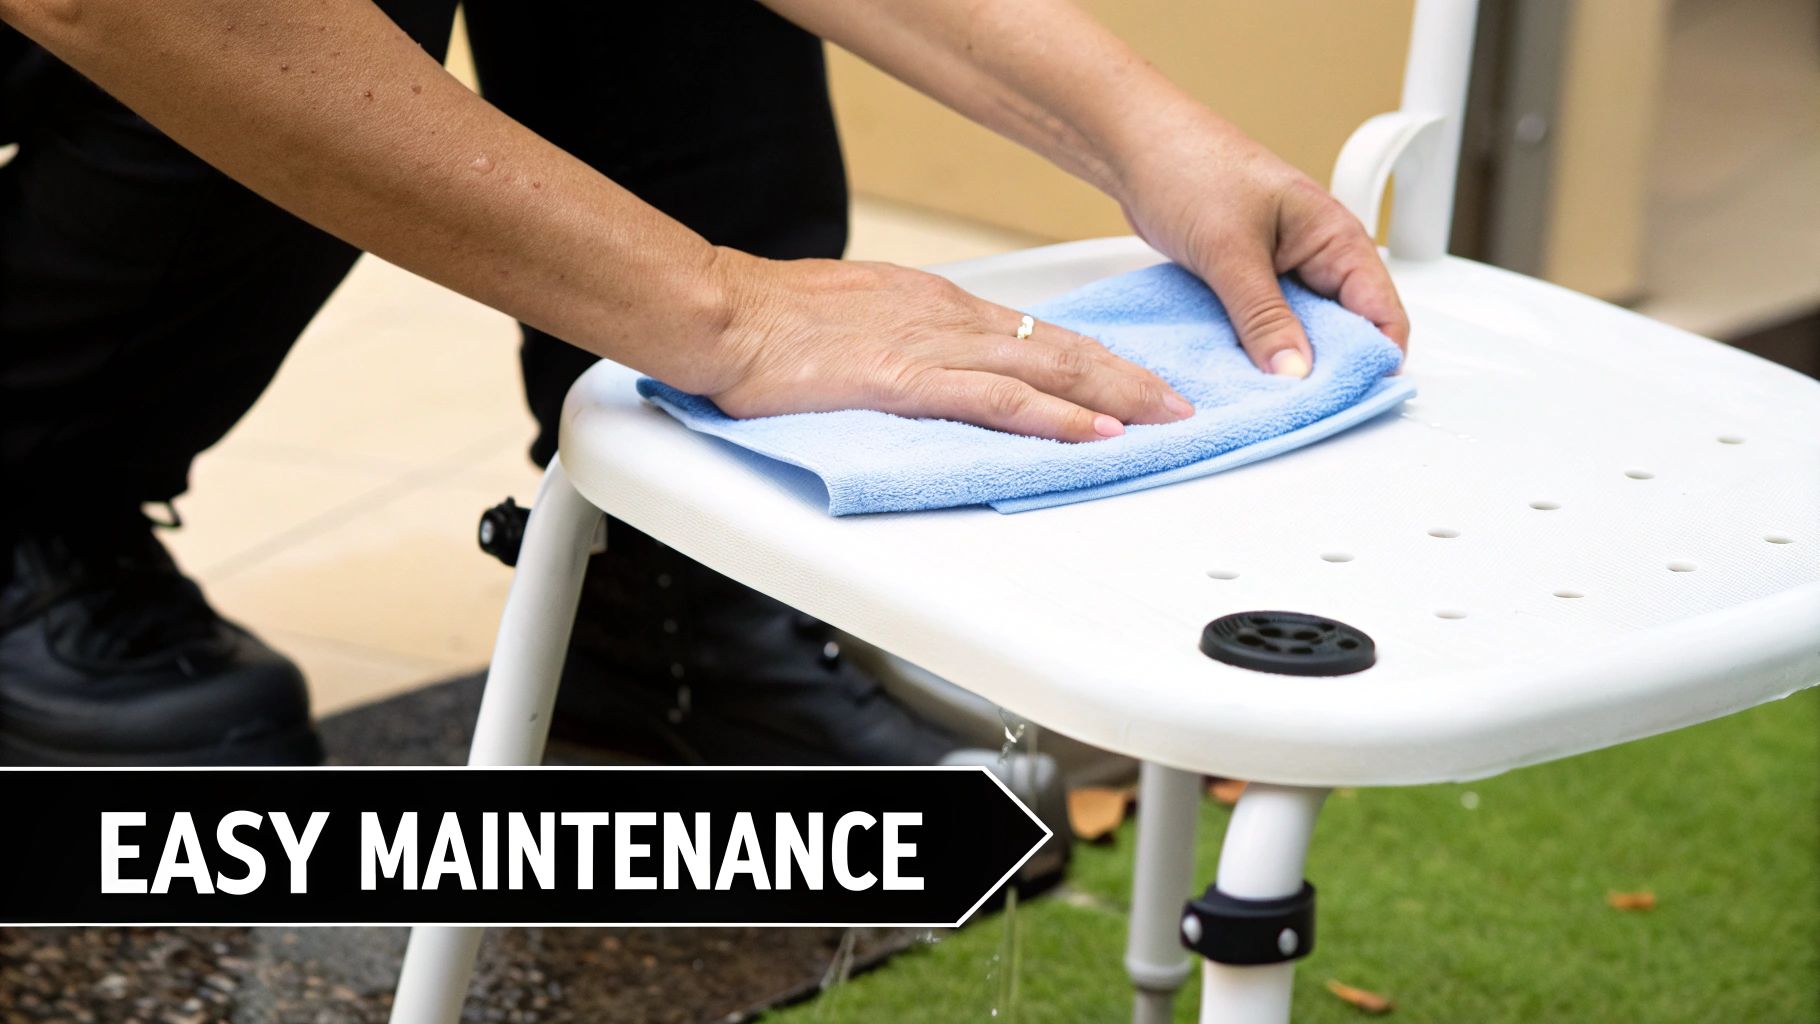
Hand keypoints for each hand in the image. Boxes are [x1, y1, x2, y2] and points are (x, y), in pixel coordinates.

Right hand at [694, 251, 1193, 441]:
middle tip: (1179, 404)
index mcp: (936, 306)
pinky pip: (997, 400)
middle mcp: (948, 319)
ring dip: (1111, 396)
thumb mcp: (857, 320)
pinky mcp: (908, 381)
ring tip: (1162, 419)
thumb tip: (932, 372)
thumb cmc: (773, 320)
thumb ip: (904, 346)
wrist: (724, 313)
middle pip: (1058, 347)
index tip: (1134, 382)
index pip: (1034, 334)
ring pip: (1045, 369)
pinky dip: (1053, 416)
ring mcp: (933, 347)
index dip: (1092, 361)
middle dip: (1126, 377)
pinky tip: (1091, 432)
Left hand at [1116, 116, 1409, 376]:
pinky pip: (1265, 326)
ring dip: (1287, 363)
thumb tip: (1296, 371)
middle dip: (1328, 371)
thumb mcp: (1231, 251)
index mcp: (1336, 237)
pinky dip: (1257, 349)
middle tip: (1302, 411)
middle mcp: (1318, 256)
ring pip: (1302, 332)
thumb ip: (1264, 316)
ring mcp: (1283, 270)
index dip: (1375, 360)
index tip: (1350, 400)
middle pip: (1346, 331)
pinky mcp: (1249, 280)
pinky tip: (1240, 374)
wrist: (1133, 148)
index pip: (1381, 312)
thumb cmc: (1189, 168)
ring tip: (1268, 401)